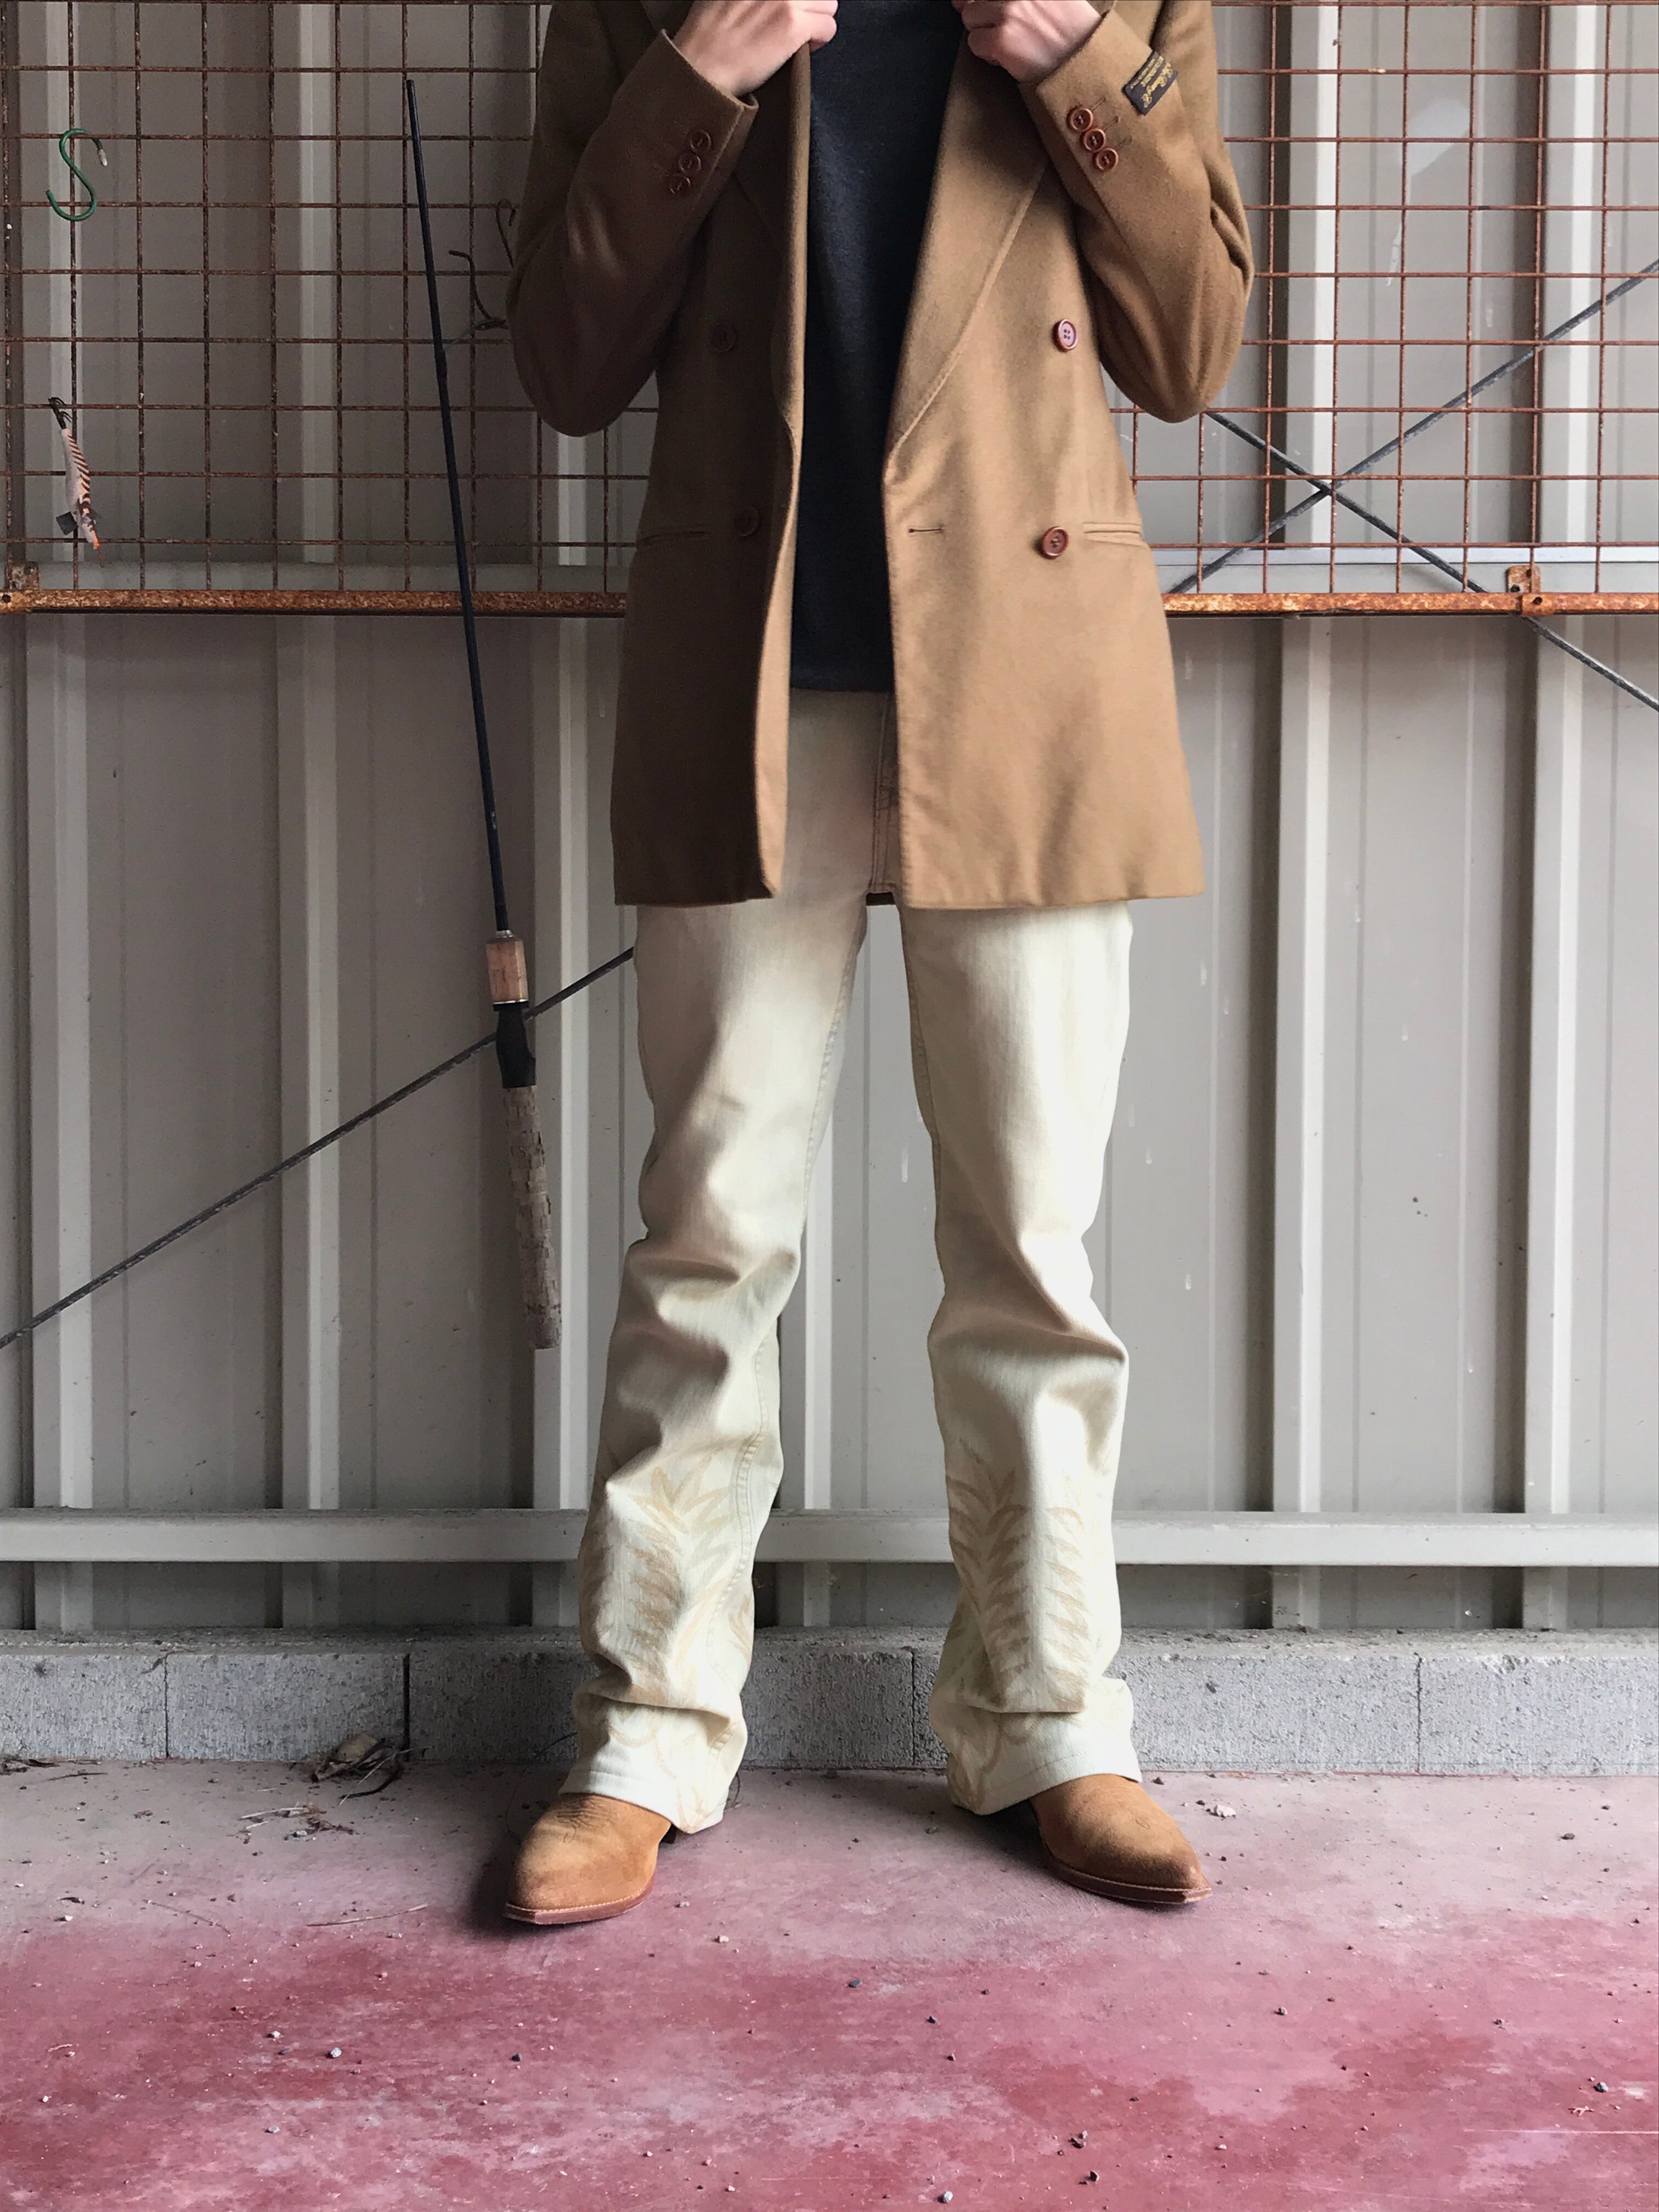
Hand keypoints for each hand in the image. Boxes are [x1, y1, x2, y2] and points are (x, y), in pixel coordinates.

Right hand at [674, 0, 838, 96]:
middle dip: (812, 5)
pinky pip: (828, 27)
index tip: (789, 9)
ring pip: (829, 4)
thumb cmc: (707, 34)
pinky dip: (819, 41)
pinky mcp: (793, 24)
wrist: (701, 65)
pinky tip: (801, 49)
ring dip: (818, 21)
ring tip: (800, 36)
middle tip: (798, 23)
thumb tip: (764, 2)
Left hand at [952, 0, 1100, 82]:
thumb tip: (968, 0)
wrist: (1086, 60)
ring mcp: (1009, 11)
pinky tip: (1007, 57)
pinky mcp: (1002, 39)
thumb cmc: (1074, 31)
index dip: (983, 0)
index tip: (982, 6)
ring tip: (1008, 43)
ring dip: (984, 32)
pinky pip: (975, 43)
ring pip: (970, 17)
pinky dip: (987, 53)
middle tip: (1003, 28)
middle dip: (984, 13)